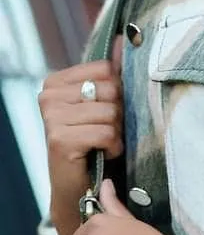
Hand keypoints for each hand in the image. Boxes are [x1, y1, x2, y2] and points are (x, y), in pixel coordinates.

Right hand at [39, 45, 123, 234]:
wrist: (77, 192)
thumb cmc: (94, 149)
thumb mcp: (102, 108)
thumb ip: (110, 77)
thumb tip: (122, 42)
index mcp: (56, 82)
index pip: (105, 69)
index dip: (117, 94)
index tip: (107, 114)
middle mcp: (48, 96)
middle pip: (110, 90)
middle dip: (118, 116)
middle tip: (107, 134)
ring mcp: (51, 117)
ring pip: (110, 113)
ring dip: (116, 135)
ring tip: (104, 146)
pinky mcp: (59, 139)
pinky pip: (105, 133)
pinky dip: (113, 147)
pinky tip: (104, 155)